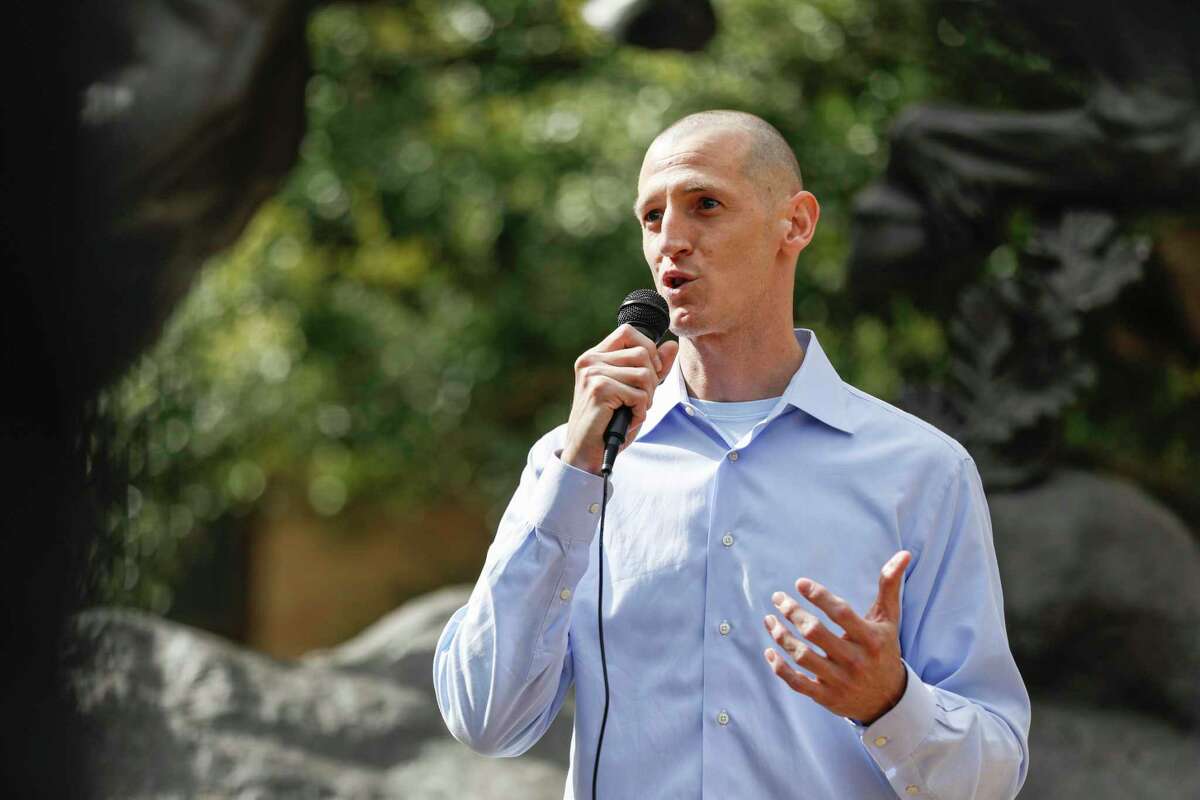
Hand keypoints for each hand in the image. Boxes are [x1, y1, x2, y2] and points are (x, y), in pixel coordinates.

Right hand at [560, 324, 678, 474]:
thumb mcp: (633, 391)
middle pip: (642, 353)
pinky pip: (639, 395)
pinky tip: (627, 420)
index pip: (628, 331)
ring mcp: (593, 374)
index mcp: (595, 356)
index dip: (647, 349)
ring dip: (647, 398)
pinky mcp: (599, 390)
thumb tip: (671, 345)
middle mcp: (590, 361)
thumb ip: (652, 368)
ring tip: (632, 411)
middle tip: (639, 401)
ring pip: (644, 375)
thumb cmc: (609, 422)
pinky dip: (640, 412)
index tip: (649, 372)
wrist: (586, 452)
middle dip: (652, 380)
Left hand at [762, 550, 911, 724]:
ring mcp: (839, 681)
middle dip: (792, 612)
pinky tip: (769, 650)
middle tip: (778, 598)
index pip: (841, 613)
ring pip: (802, 656)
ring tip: (769, 619)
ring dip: (781, 636)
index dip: (819, 596)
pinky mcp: (826, 697)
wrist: (888, 699)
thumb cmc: (884, 650)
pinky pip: (797, 683)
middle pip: (815, 633)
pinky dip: (779, 668)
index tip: (799, 583)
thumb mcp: (889, 619)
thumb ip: (890, 586)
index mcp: (871, 639)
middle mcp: (855, 660)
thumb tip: (903, 553)